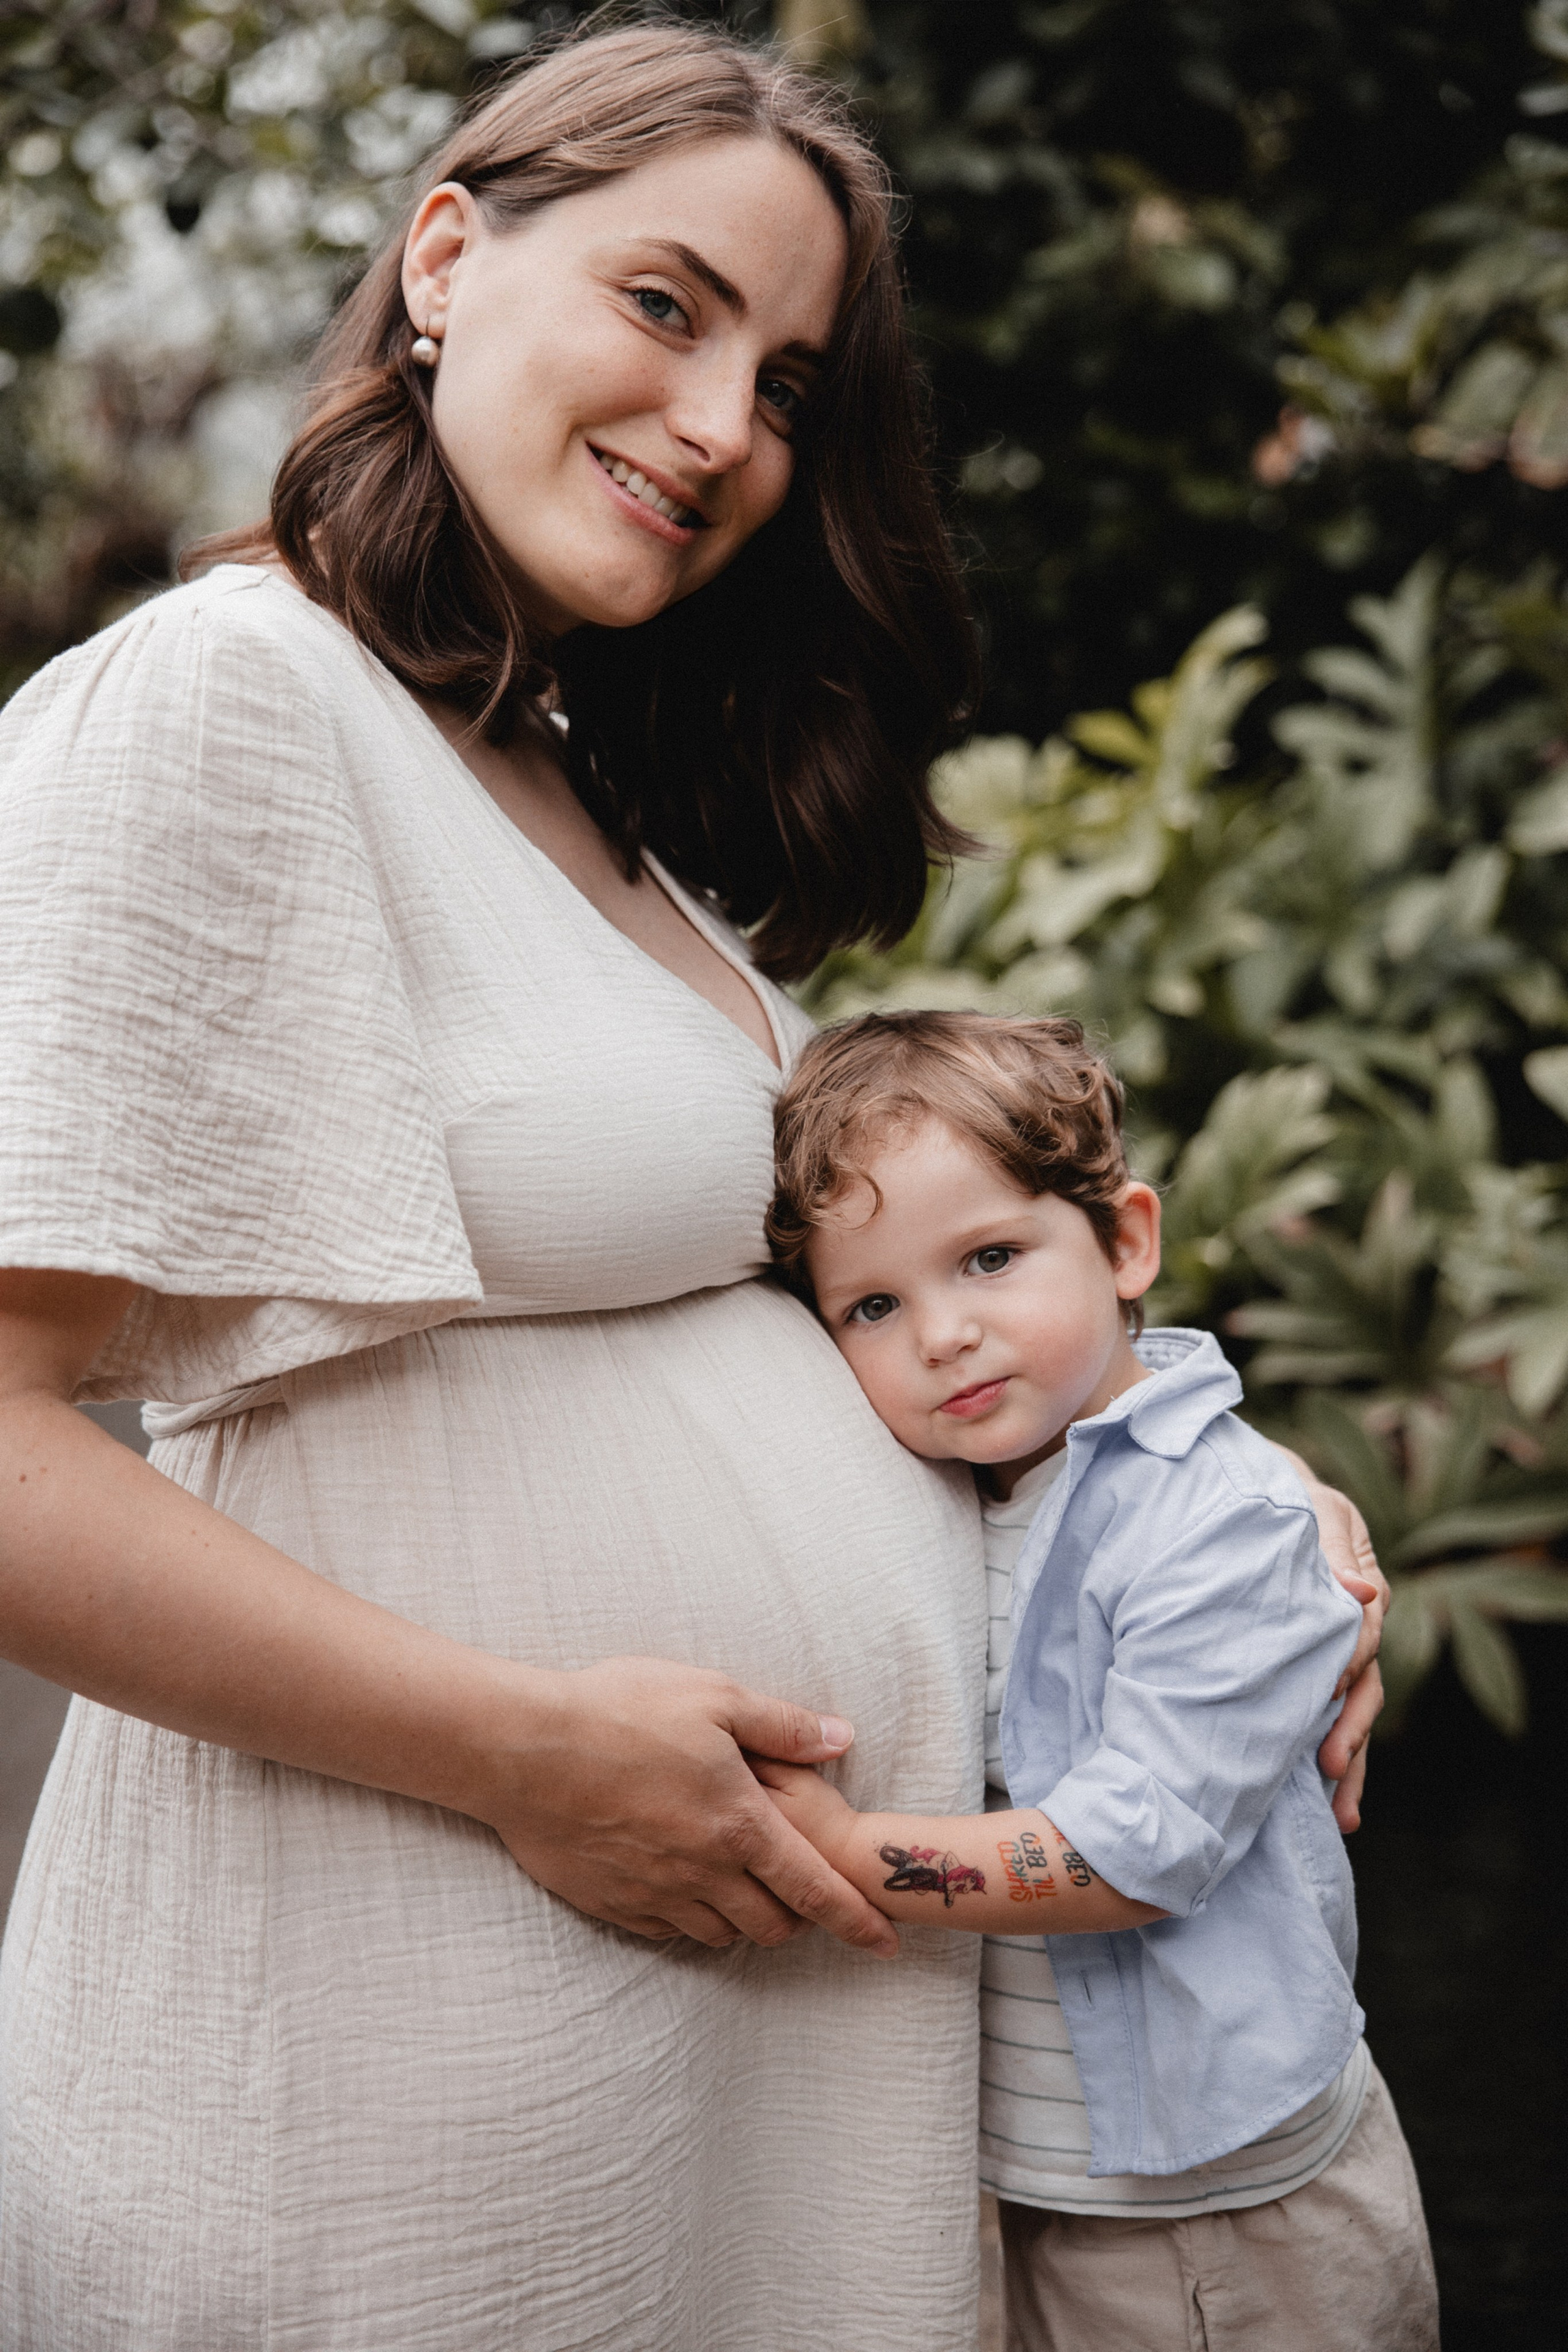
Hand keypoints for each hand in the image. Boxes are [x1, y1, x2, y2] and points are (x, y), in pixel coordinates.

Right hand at [476, 1655, 900, 1956]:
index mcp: (740, 1824)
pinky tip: (685, 1890)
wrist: (524, 1749)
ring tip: (746, 1890)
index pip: (816, 1889)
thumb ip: (784, 1725)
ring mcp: (655, 1893)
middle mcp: (704, 1872)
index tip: (886, 1942)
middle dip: (800, 1921)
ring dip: (745, 1921)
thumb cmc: (621, 1710)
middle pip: (772, 1926)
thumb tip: (842, 1740)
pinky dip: (690, 1920)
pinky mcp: (611, 1902)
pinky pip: (667, 1931)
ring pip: (721, 1934)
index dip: (857, 1920)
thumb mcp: (715, 1696)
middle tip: (804, 1898)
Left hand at [1276, 1446, 1387, 1830]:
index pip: (1362, 1633)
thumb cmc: (1276, 1493)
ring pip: (1349, 1712)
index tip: (1328, 1693)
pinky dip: (1328, 1753)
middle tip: (1330, 1769)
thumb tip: (1362, 1594)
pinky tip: (1324, 1801)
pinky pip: (1323, 1714)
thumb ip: (1330, 1546)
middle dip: (1351, 1733)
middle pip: (1363, 1686)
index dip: (1347, 1663)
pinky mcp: (1305, 1666)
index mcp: (1359, 1585)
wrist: (1243, 1489)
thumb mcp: (1308, 1506)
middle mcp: (1353, 1625)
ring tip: (1340, 1815)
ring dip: (1347, 1761)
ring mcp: (1330, 1650)